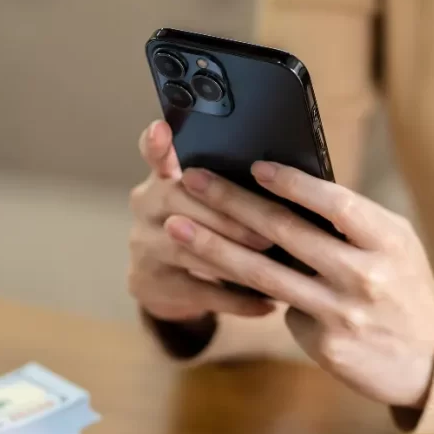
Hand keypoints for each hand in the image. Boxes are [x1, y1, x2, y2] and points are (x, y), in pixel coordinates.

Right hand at [127, 120, 277, 321]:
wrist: (165, 283)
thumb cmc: (204, 228)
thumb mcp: (206, 203)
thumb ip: (230, 187)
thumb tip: (289, 180)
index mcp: (164, 178)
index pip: (155, 154)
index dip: (157, 144)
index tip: (162, 129)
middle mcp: (146, 206)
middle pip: (180, 203)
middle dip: (229, 218)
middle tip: (269, 233)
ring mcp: (144, 246)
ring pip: (189, 248)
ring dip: (234, 258)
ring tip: (273, 267)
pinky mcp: (150, 283)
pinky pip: (199, 291)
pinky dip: (237, 300)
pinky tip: (268, 305)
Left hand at [167, 161, 433, 407]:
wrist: (431, 358)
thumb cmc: (406, 287)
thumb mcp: (395, 245)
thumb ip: (352, 221)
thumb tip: (289, 190)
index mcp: (387, 241)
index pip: (334, 203)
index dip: (292, 184)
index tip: (254, 167)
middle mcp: (364, 276)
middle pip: (285, 234)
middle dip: (231, 203)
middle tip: (192, 182)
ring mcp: (343, 314)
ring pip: (264, 276)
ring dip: (214, 247)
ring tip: (178, 227)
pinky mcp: (326, 346)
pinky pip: (282, 311)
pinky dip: (255, 293)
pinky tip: (224, 276)